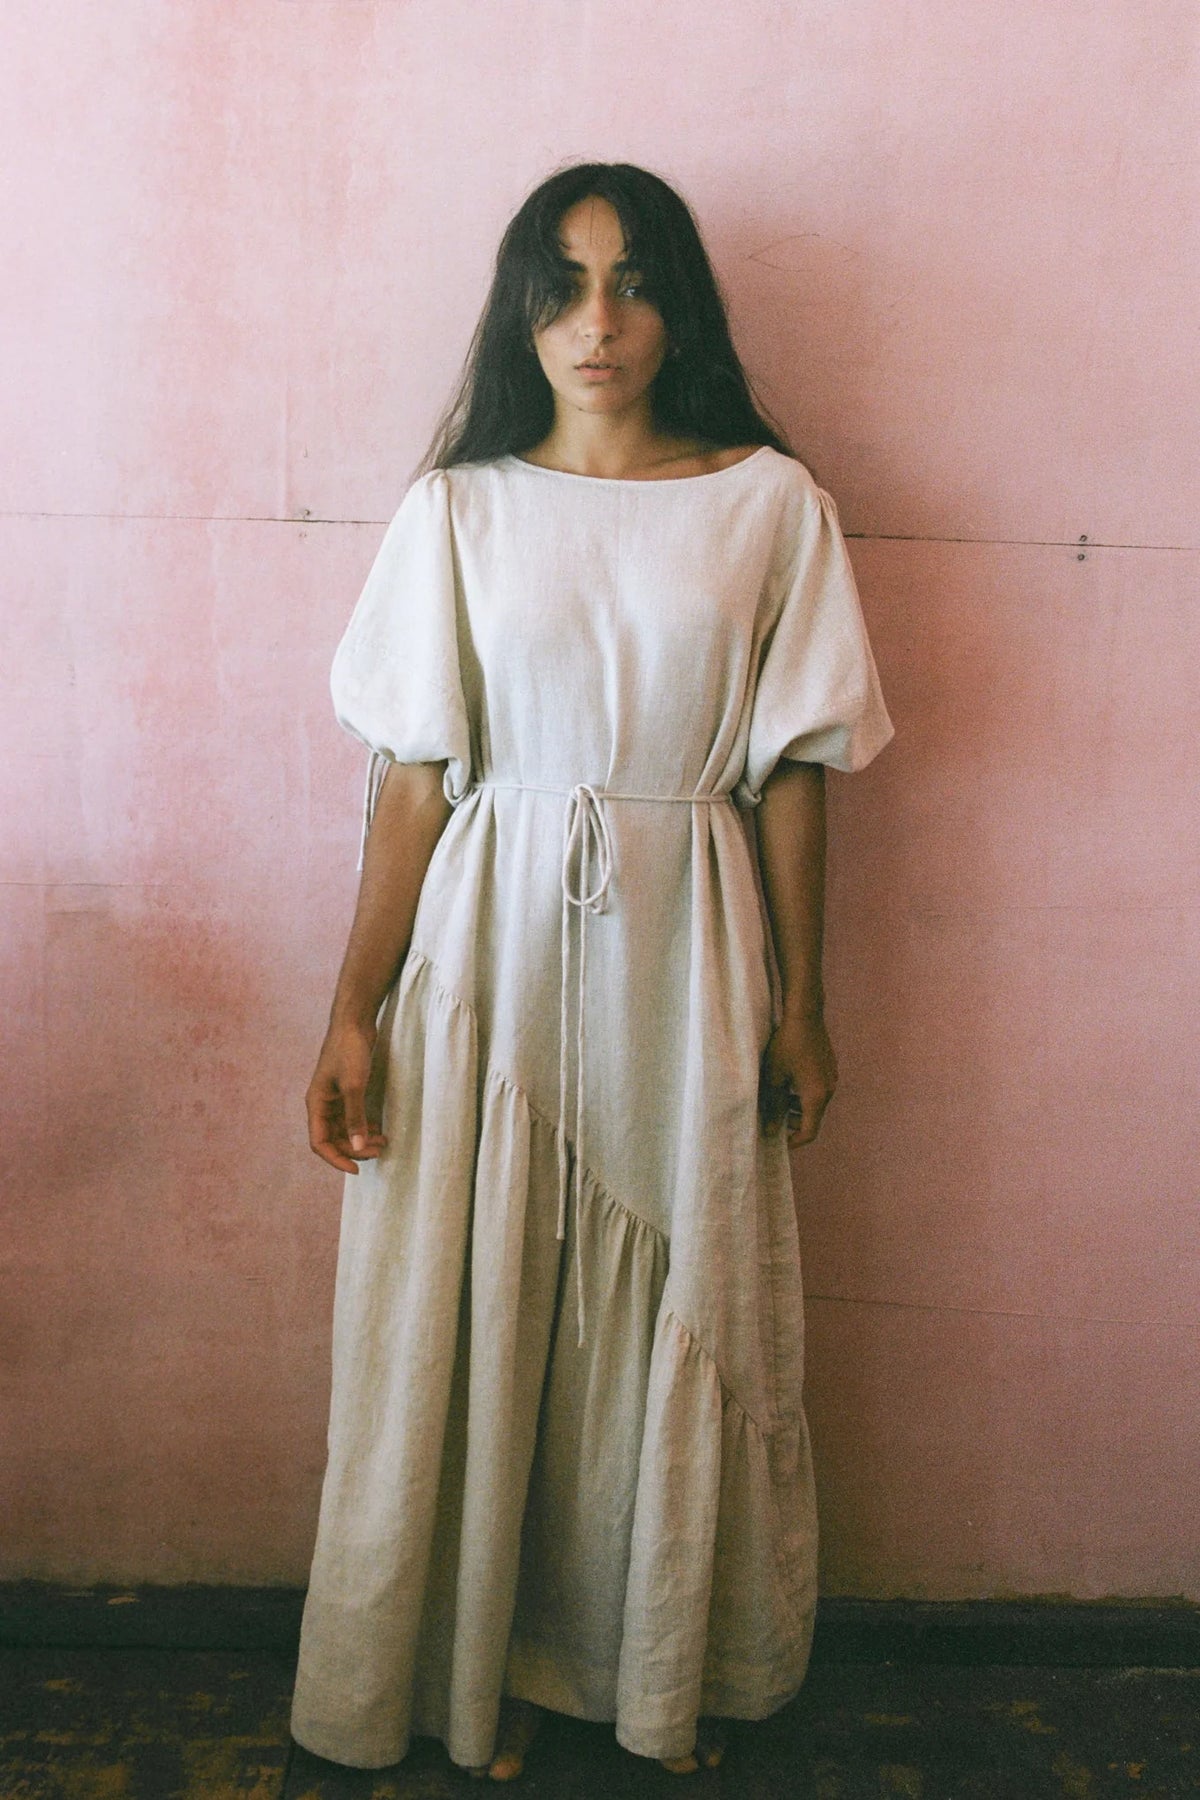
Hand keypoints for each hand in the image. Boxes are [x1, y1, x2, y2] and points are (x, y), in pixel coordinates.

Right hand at [306, 1021, 386, 1173]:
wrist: (354, 1021)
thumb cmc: (350, 1051)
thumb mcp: (354, 1086)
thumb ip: (355, 1118)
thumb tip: (357, 1148)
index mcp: (316, 1104)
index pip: (319, 1143)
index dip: (335, 1159)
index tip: (356, 1169)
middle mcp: (323, 1104)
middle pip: (333, 1139)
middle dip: (354, 1150)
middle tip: (378, 1152)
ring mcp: (335, 1098)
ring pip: (345, 1129)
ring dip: (361, 1140)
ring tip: (383, 1143)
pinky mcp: (347, 1091)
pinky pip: (353, 1118)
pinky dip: (364, 1127)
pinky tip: (379, 1130)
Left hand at [759, 1010, 837, 1144]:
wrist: (805, 1015)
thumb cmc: (786, 1046)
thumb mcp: (774, 1079)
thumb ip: (774, 1108)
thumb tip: (770, 1132)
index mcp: (816, 1097)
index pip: (809, 1132)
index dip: (794, 1142)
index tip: (778, 1143)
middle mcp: (829, 1090)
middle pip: (813, 1117)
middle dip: (793, 1123)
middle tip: (772, 1117)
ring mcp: (832, 1077)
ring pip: (815, 1103)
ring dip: (797, 1107)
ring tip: (777, 1097)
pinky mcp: (830, 1067)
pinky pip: (818, 1089)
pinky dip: (803, 1093)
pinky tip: (788, 1080)